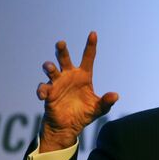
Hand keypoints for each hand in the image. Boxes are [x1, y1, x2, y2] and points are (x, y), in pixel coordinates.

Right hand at [37, 31, 117, 152]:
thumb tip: (115, 95)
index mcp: (83, 76)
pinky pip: (43, 88)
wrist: (69, 126)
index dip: (90, 45)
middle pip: (65, 58)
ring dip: (49, 67)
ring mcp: (57, 83)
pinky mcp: (48, 93)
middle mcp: (69, 76)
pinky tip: (44, 96)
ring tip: (50, 67)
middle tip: (61, 43)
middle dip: (62, 50)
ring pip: (51, 69)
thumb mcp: (99, 109)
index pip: (88, 57)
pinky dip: (42, 90)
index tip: (93, 33)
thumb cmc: (84, 113)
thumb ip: (106, 102)